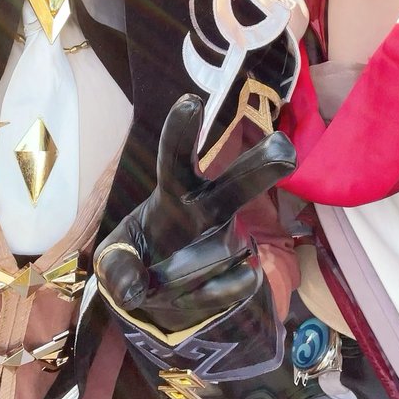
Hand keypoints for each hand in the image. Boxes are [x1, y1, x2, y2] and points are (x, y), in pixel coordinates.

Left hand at [94, 93, 295, 332]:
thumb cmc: (139, 256)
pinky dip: (212, 294)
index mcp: (172, 194)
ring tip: (164, 279)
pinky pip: (231, 286)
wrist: (164, 294)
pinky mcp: (242, 273)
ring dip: (183, 276)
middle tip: (284, 151)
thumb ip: (117, 268)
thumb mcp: (114, 259)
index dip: (181, 133)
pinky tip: (203, 290)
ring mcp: (228, 240)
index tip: (190, 103)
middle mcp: (207, 210)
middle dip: (258, 168)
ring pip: (215, 256)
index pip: (175, 160)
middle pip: (232, 187)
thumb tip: (134, 290)